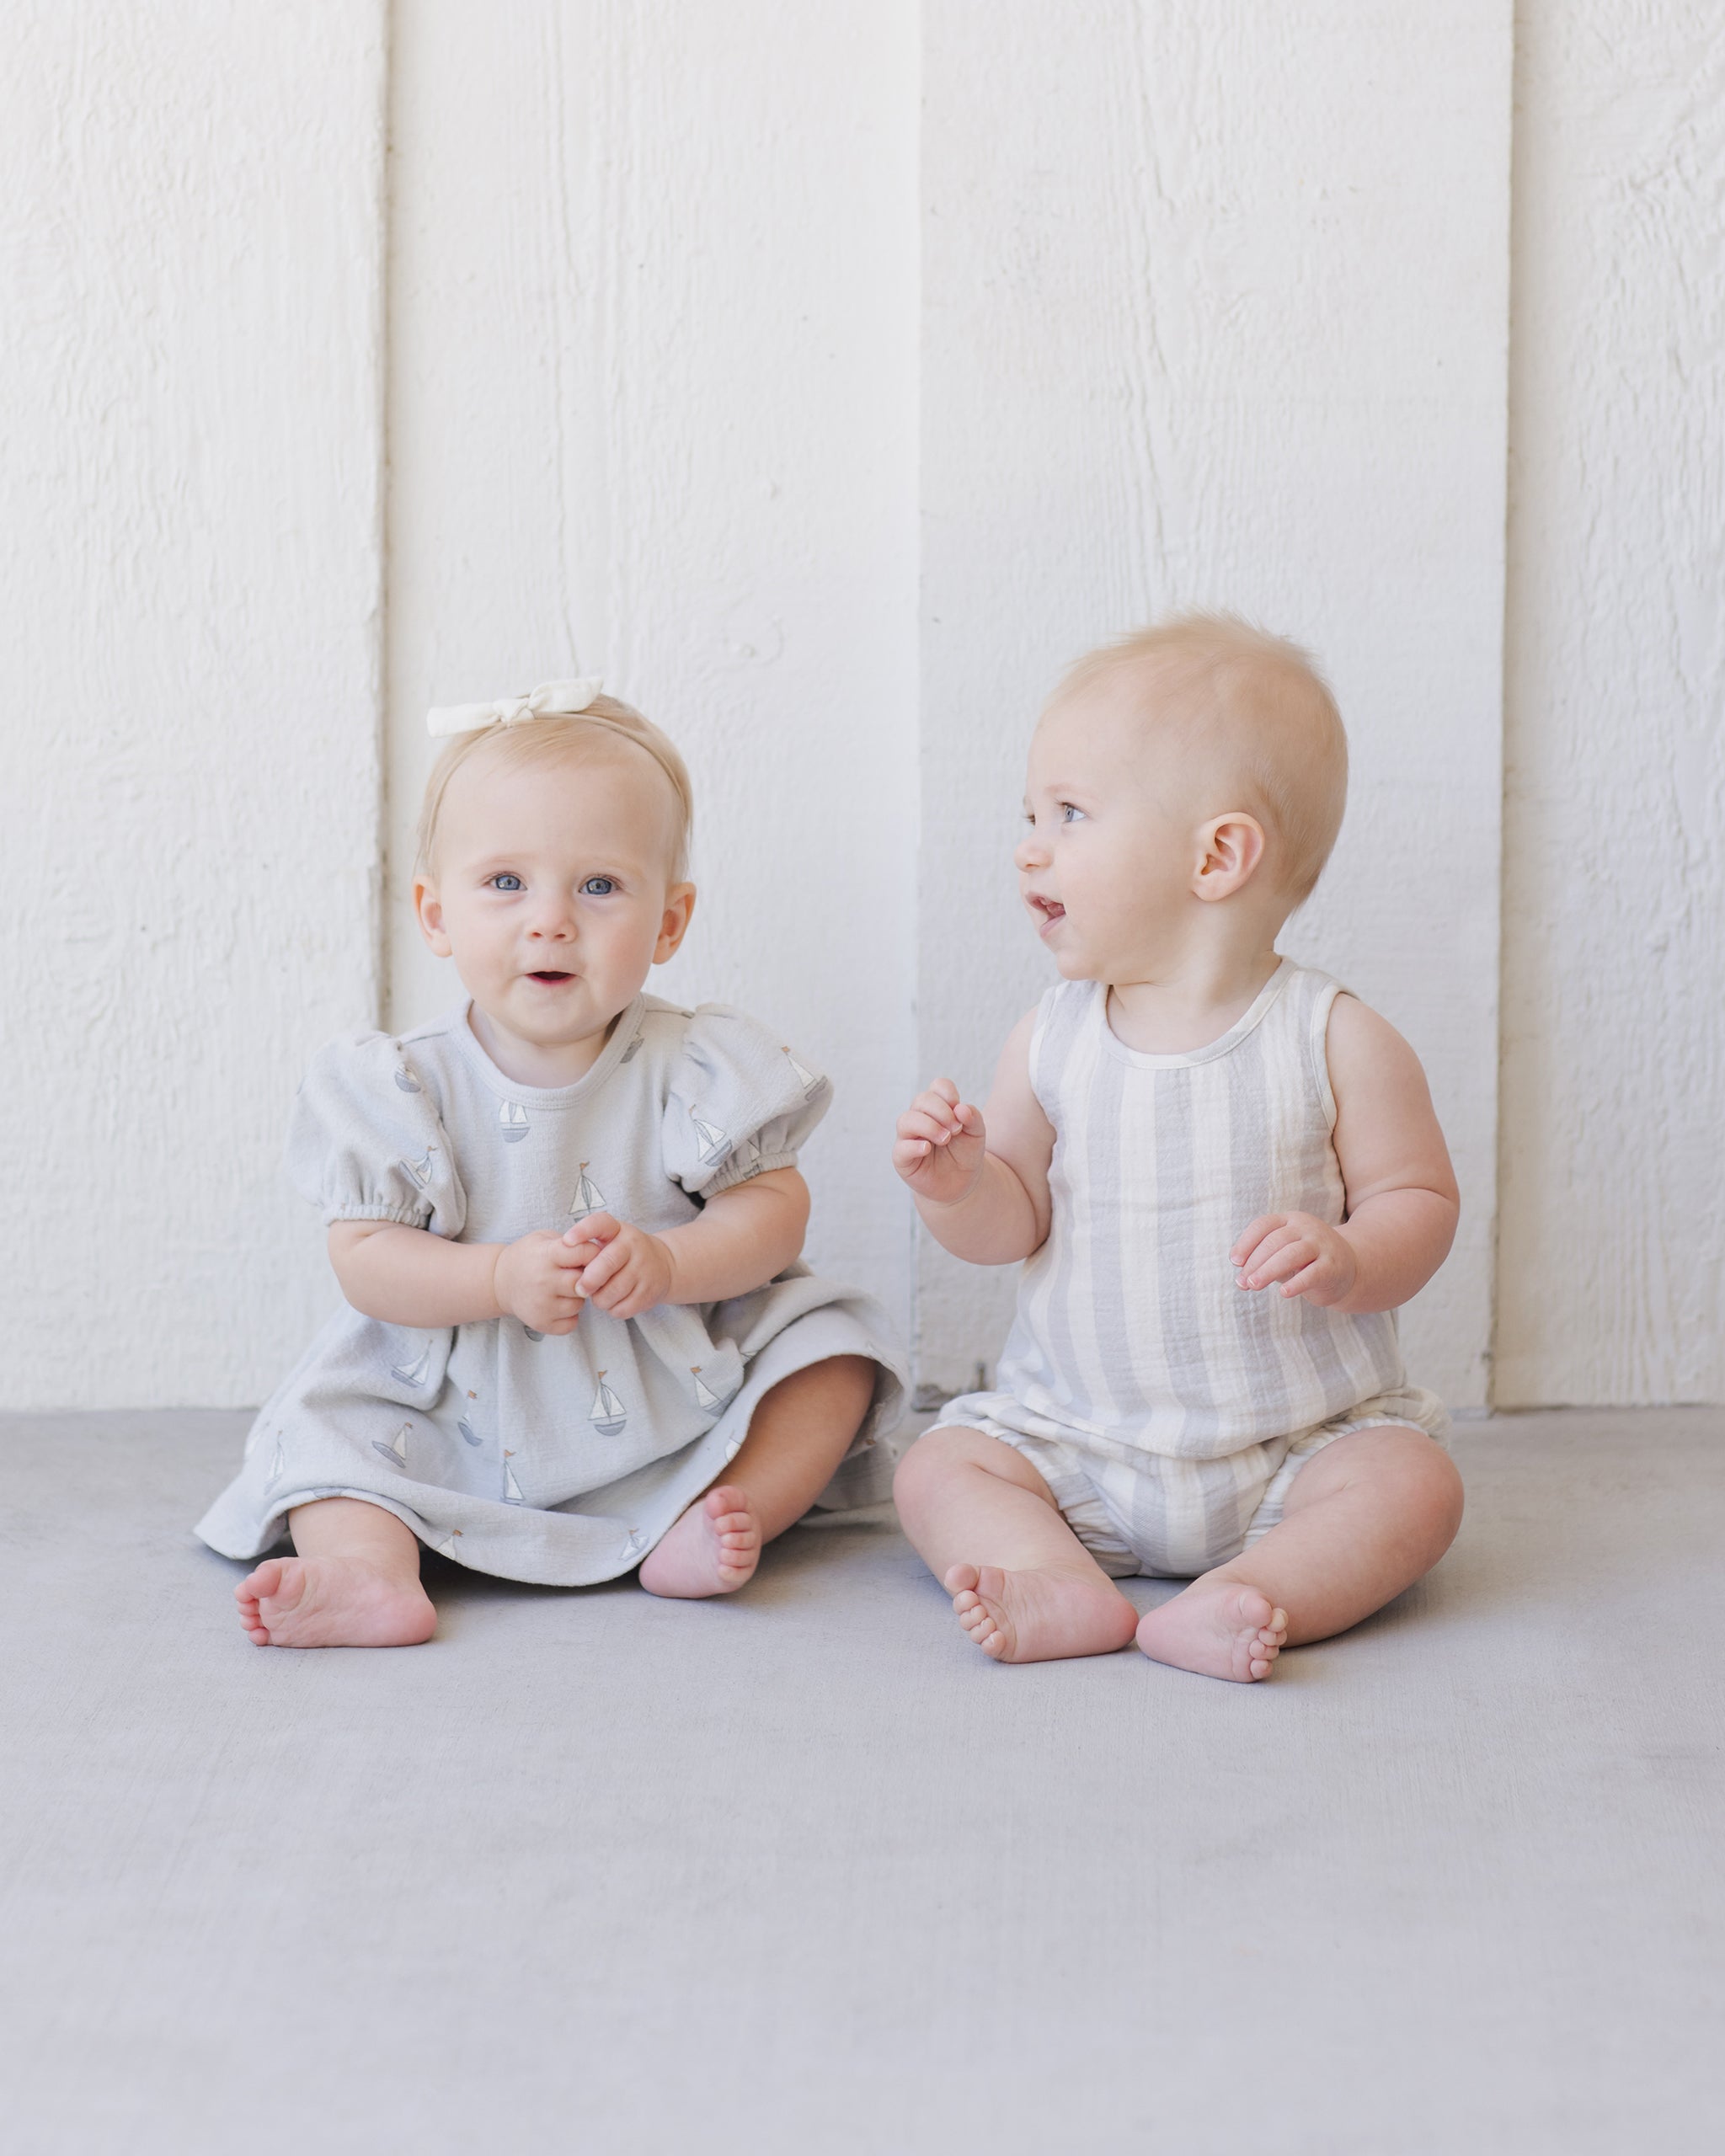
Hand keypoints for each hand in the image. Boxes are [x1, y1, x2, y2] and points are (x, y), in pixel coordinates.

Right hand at [492, 1230, 587, 1333]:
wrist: (500, 1280)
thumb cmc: (530, 1256)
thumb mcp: (545, 1238)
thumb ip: (572, 1242)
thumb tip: (601, 1254)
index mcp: (546, 1255)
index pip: (583, 1253)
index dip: (592, 1253)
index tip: (590, 1255)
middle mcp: (543, 1281)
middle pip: (584, 1282)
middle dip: (587, 1278)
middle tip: (579, 1274)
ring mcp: (541, 1305)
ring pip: (579, 1304)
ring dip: (578, 1298)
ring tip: (565, 1289)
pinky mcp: (541, 1323)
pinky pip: (571, 1323)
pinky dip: (570, 1316)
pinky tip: (559, 1304)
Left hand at [562, 1213, 674, 1319]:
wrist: (663, 1265)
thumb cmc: (622, 1254)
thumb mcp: (609, 1241)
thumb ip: (588, 1249)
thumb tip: (568, 1273)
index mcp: (618, 1230)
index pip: (600, 1223)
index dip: (582, 1231)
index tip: (567, 1242)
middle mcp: (634, 1245)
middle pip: (607, 1263)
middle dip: (589, 1280)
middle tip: (579, 1289)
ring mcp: (644, 1268)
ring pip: (613, 1291)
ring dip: (600, 1299)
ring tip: (598, 1295)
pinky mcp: (650, 1291)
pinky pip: (623, 1307)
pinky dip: (613, 1309)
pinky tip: (613, 1302)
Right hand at [894, 1079, 986, 1204]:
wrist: (962, 1182)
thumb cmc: (965, 1153)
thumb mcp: (977, 1134)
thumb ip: (973, 1118)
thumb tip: (960, 1108)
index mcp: (938, 1107)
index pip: (938, 1086)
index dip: (949, 1094)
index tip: (960, 1111)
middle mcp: (920, 1118)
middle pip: (922, 1099)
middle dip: (941, 1111)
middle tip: (956, 1130)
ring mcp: (908, 1137)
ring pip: (906, 1120)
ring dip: (929, 1126)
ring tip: (945, 1139)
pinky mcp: (902, 1159)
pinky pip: (901, 1148)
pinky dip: (914, 1146)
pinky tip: (928, 1149)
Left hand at [1231, 1211, 1358, 1307]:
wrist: (1350, 1267)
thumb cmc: (1306, 1262)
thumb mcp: (1282, 1256)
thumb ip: (1263, 1263)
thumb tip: (1241, 1280)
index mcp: (1290, 1220)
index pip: (1263, 1225)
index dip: (1246, 1243)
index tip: (1235, 1262)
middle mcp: (1306, 1227)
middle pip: (1275, 1241)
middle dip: (1255, 1262)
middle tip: (1243, 1283)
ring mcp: (1322, 1244)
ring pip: (1291, 1254)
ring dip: (1268, 1270)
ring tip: (1253, 1285)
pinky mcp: (1334, 1265)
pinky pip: (1313, 1273)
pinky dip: (1296, 1283)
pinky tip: (1283, 1293)